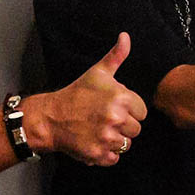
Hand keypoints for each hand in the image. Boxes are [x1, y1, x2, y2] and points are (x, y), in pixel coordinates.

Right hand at [29, 32, 146, 165]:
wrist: (51, 117)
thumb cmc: (77, 93)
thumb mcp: (98, 72)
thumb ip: (117, 56)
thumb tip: (125, 36)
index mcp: (121, 98)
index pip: (142, 112)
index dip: (130, 110)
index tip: (115, 107)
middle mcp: (116, 118)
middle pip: (136, 130)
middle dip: (124, 125)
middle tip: (106, 119)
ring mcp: (107, 138)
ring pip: (126, 145)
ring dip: (116, 140)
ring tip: (100, 129)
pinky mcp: (98, 154)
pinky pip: (114, 159)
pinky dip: (107, 154)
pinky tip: (96, 141)